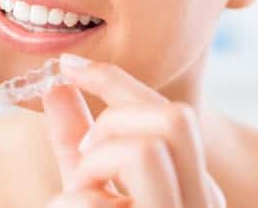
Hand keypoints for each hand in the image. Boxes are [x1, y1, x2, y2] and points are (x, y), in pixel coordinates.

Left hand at [43, 54, 225, 207]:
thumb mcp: (86, 183)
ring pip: (146, 151)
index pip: (169, 112)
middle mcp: (202, 201)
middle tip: (85, 152)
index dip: (113, 79)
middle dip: (115, 119)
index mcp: (191, 180)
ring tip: (79, 193)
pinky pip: (99, 203)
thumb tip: (55, 86)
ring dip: (94, 164)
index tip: (69, 64)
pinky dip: (70, 204)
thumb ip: (76, 140)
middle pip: (176, 117)